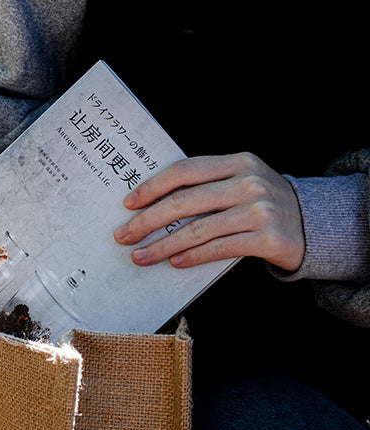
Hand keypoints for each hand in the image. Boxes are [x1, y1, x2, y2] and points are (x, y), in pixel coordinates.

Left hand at [114, 152, 304, 271]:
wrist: (312, 224)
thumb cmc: (260, 205)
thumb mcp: (239, 183)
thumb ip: (206, 186)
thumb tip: (152, 206)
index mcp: (238, 162)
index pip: (185, 171)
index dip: (152, 187)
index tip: (128, 204)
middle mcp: (248, 182)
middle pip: (184, 202)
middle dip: (147, 221)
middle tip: (123, 236)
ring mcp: (259, 210)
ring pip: (197, 230)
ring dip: (162, 246)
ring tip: (140, 257)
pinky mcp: (267, 238)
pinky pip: (218, 249)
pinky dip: (191, 257)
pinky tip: (172, 262)